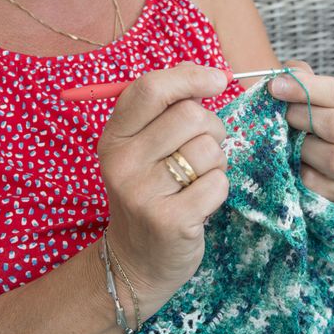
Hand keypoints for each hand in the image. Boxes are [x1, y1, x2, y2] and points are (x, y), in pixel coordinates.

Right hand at [97, 62, 229, 306]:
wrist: (137, 260)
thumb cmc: (150, 193)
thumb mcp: (143, 149)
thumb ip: (166, 110)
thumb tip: (206, 74)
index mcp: (114, 137)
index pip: (150, 88)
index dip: (190, 76)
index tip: (218, 80)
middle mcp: (122, 162)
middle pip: (191, 116)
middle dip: (212, 129)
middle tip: (203, 150)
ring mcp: (143, 193)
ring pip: (209, 150)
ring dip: (216, 162)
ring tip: (198, 179)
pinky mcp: (170, 221)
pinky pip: (218, 183)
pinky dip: (219, 189)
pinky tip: (201, 202)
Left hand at [268, 60, 333, 202]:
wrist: (316, 165)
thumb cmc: (310, 123)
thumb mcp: (308, 96)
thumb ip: (300, 78)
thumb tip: (285, 75)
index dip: (305, 88)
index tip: (275, 86)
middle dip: (303, 117)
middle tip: (283, 116)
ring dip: (303, 147)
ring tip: (290, 141)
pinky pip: (316, 182)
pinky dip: (298, 171)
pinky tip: (291, 162)